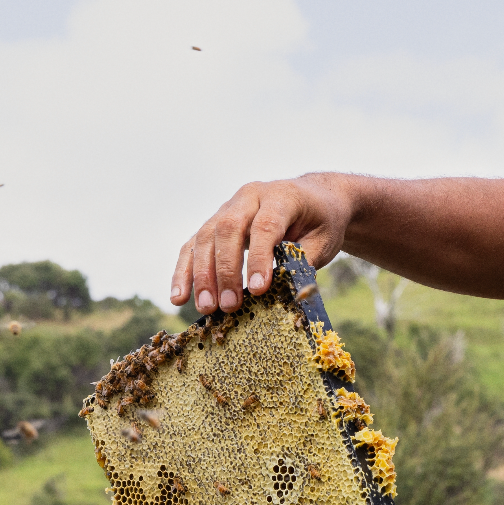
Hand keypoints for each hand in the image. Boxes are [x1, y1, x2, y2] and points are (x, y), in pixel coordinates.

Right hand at [171, 175, 354, 314]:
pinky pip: (193, 245)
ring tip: (206, 308)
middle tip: (229, 306)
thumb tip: (284, 291)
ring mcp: (227, 208)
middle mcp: (249, 197)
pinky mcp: (214, 224)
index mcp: (281, 196)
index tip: (258, 289)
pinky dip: (185, 271)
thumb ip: (304, 260)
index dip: (259, 258)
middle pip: (228, 229)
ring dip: (202, 275)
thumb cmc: (320, 221)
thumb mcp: (324, 239)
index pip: (265, 226)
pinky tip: (179, 297)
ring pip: (206, 237)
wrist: (312, 198)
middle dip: (226, 270)